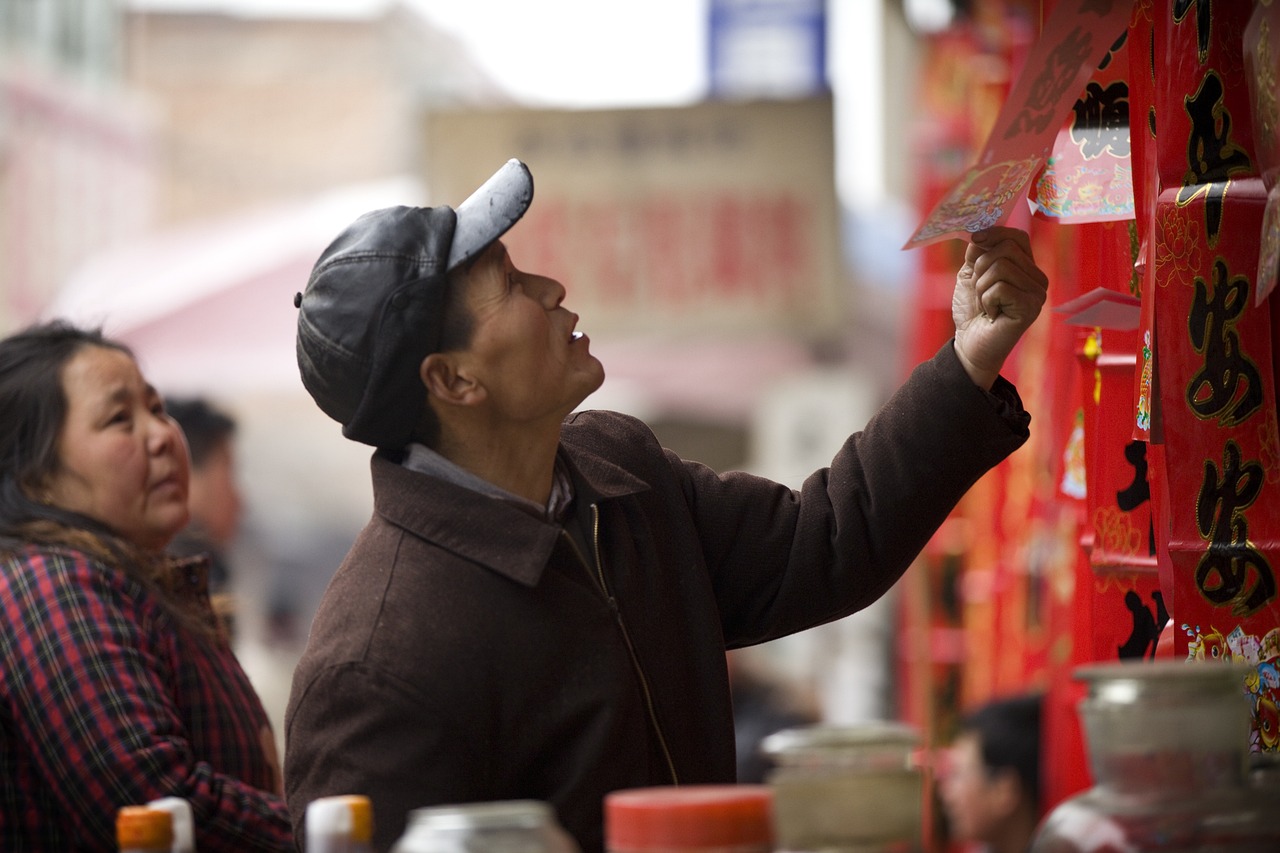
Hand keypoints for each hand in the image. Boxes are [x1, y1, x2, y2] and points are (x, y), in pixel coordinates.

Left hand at [951, 227, 1048, 389]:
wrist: (969, 344)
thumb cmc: (973, 310)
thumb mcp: (972, 274)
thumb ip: (978, 252)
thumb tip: (980, 231)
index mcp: (1027, 267)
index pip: (1018, 237)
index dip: (995, 234)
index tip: (975, 240)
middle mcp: (1038, 278)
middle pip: (1006, 250)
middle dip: (981, 267)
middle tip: (979, 290)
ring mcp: (1037, 294)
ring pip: (1001, 267)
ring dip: (981, 286)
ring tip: (986, 304)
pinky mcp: (1031, 308)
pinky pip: (1000, 287)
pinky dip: (986, 300)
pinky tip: (991, 313)